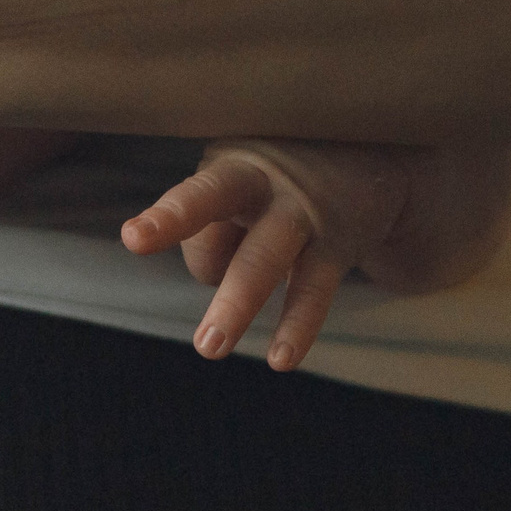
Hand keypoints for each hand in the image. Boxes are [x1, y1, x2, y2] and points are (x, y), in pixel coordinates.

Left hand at [121, 138, 510, 370]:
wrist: (376, 151)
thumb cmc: (280, 172)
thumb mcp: (243, 177)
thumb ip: (213, 225)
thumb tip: (211, 279)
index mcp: (231, 164)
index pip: (193, 197)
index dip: (167, 218)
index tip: (134, 239)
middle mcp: (264, 181)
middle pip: (218, 205)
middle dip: (197, 250)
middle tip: (163, 283)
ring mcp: (302, 212)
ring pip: (262, 259)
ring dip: (235, 304)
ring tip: (208, 347)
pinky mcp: (338, 244)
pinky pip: (312, 290)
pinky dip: (297, 325)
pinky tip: (281, 358)